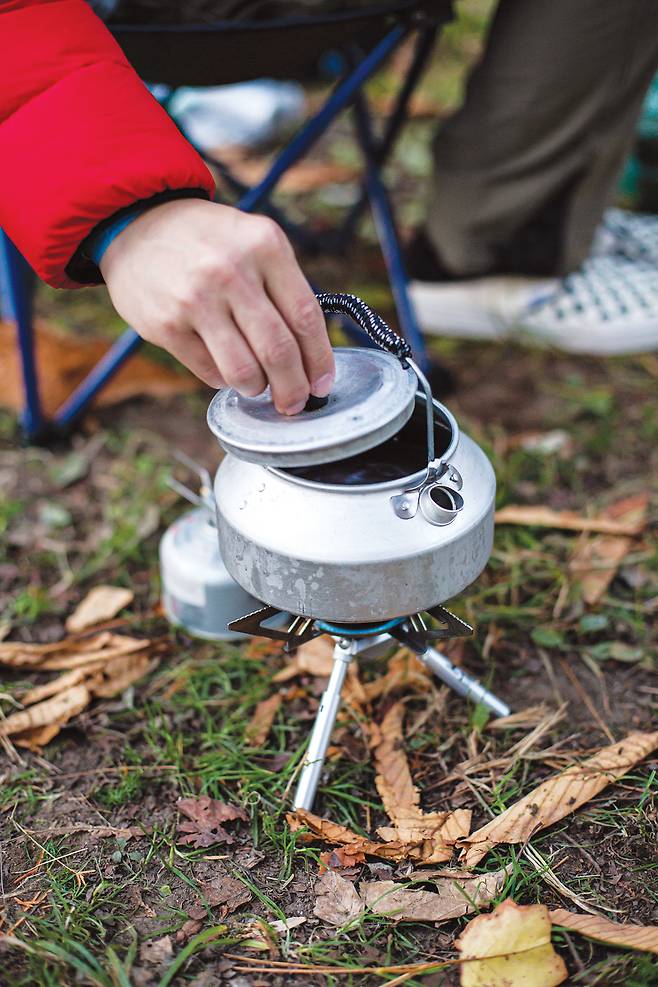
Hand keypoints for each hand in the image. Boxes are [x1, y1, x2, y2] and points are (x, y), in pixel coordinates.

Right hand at [99, 199, 334, 414]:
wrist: (137, 224)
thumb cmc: (210, 242)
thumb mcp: (254, 242)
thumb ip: (284, 289)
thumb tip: (311, 357)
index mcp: (265, 246)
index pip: (306, 317)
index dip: (319, 360)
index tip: (322, 384)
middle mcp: (232, 271)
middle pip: (279, 350)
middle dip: (293, 388)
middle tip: (294, 403)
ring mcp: (196, 299)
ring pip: (244, 371)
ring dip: (257, 388)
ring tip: (257, 385)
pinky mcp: (167, 325)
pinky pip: (210, 372)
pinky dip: (223, 379)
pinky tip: (223, 366)